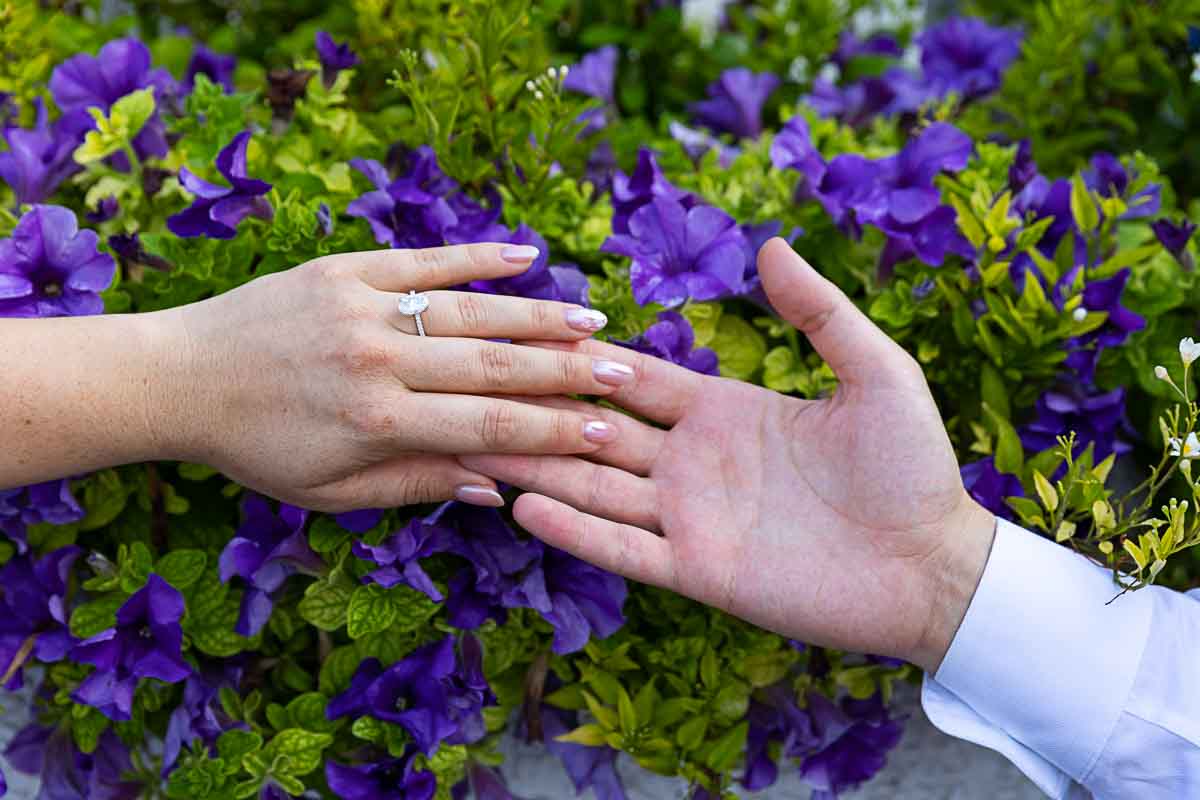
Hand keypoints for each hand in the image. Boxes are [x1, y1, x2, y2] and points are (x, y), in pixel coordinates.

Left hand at [152, 243, 632, 511]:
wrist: (179, 378)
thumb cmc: (256, 447)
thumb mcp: (331, 490)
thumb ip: (417, 485)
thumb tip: (498, 489)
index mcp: (379, 423)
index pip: (490, 427)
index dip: (554, 430)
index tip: (605, 430)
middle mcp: (380, 361)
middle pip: (495, 366)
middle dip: (566, 371)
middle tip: (623, 372)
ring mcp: (364, 307)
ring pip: (471, 310)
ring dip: (539, 315)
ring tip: (594, 321)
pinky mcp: (345, 269)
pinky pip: (424, 261)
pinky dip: (478, 257)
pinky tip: (527, 255)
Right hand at [461, 239, 996, 670]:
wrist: (932, 565)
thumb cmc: (911, 468)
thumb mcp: (874, 374)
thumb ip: (820, 313)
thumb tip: (772, 246)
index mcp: (722, 412)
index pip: (634, 378)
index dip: (582, 356)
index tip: (523, 331)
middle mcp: (692, 463)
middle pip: (596, 429)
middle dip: (539, 410)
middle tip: (471, 385)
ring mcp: (689, 518)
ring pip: (594, 486)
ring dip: (537, 465)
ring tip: (473, 442)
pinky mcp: (697, 569)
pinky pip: (622, 548)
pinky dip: (574, 529)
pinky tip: (525, 505)